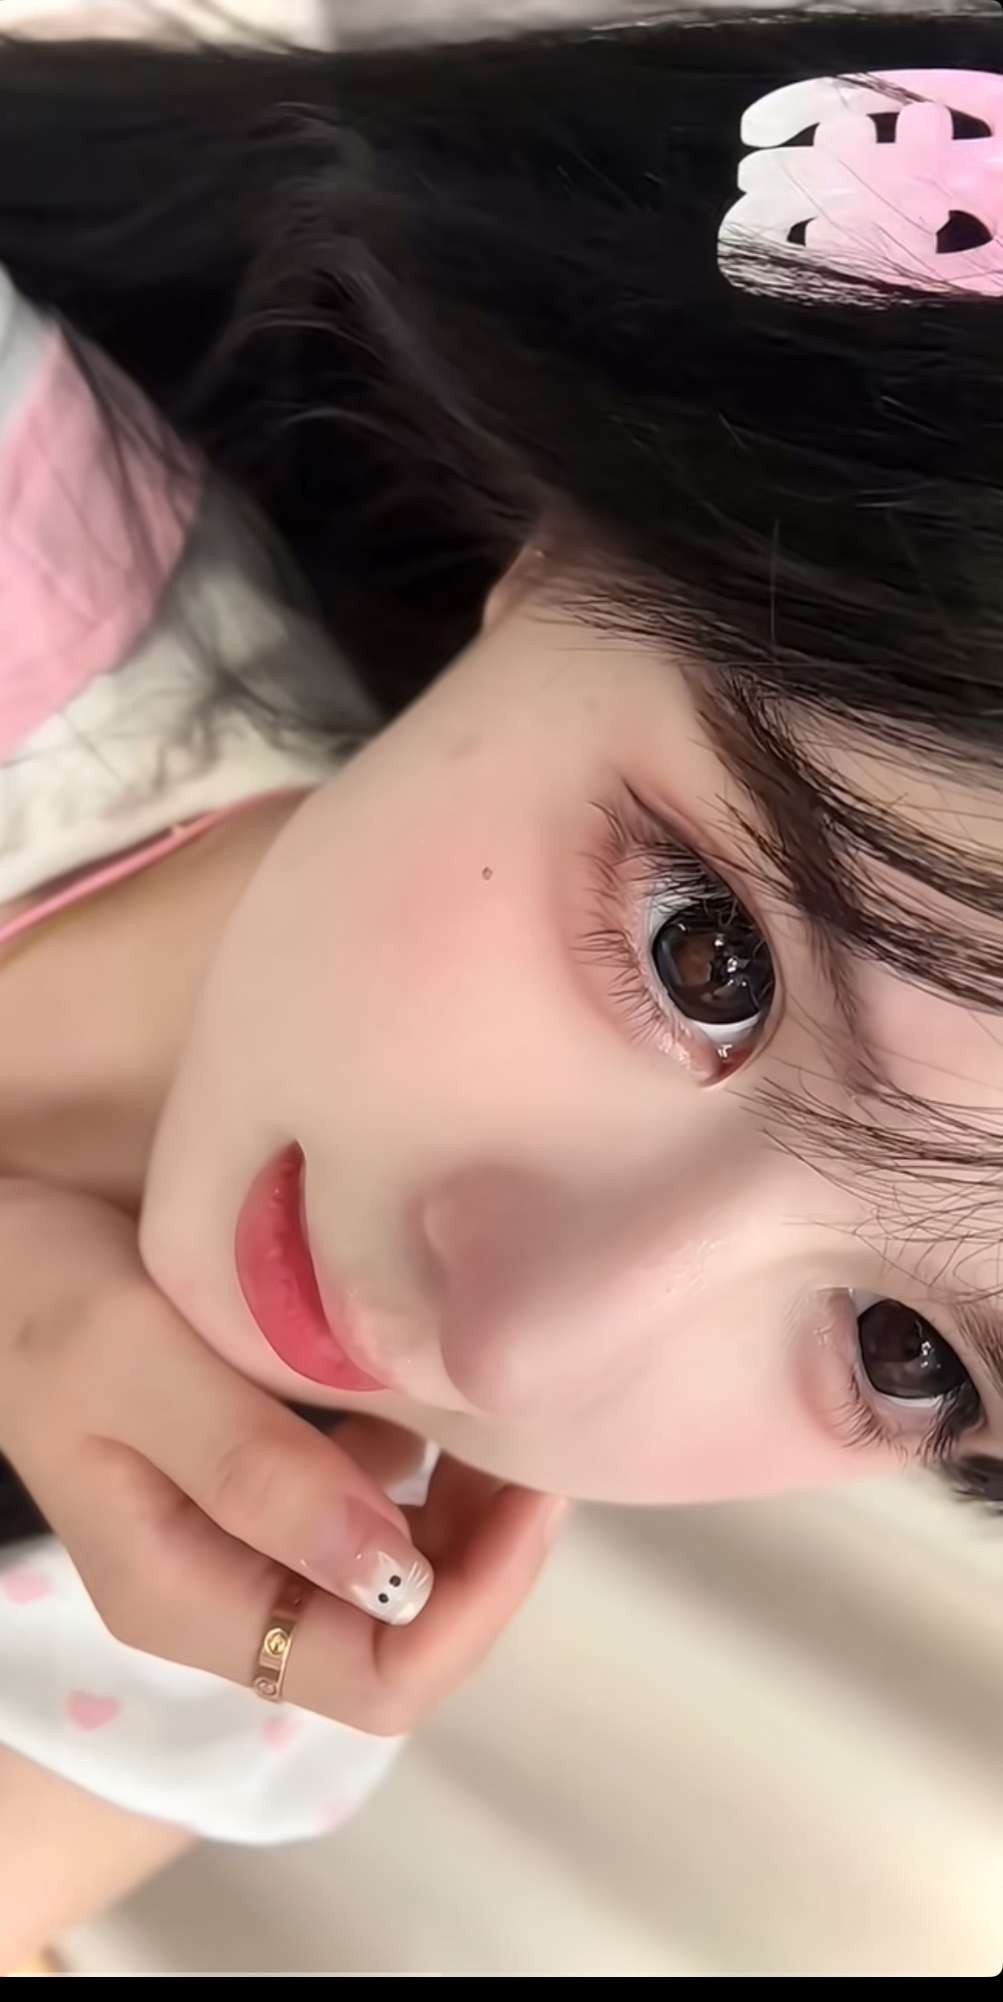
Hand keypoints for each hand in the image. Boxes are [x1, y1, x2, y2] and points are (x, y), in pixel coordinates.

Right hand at [0, 1179, 561, 1734]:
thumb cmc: (42, 1293)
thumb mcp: (133, 1365)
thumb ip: (253, 1467)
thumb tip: (393, 1577)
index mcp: (189, 1598)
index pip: (375, 1680)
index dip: (473, 1608)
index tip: (531, 1491)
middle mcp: (233, 1587)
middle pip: (408, 1630)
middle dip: (488, 1554)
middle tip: (539, 1434)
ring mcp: (257, 1531)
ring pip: (409, 1564)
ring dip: (471, 1503)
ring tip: (505, 1403)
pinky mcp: (275, 1469)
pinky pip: (385, 1493)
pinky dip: (435, 1452)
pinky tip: (439, 1380)